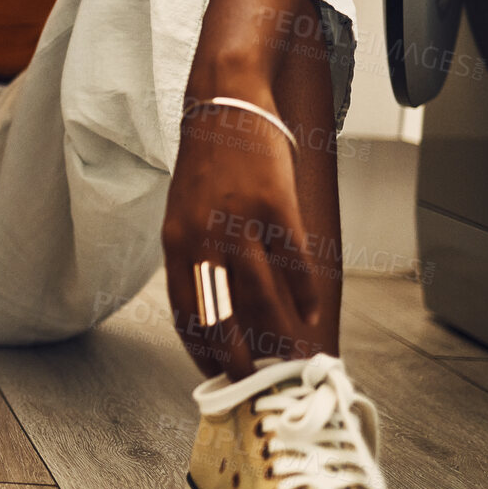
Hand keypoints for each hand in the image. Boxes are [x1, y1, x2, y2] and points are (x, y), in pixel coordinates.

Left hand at [161, 93, 320, 378]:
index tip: (216, 375)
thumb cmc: (207, 164)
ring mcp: (240, 222)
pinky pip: (294, 263)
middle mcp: (202, 237)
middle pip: (221, 314)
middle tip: (255, 383)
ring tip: (290, 356)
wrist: (225, 105)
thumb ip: (194, 257)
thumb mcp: (183, 212)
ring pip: (262, 296)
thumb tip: (214, 308)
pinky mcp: (275, 206)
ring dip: (278, 334)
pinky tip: (312, 313)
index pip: (185, 312)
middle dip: (239, 358)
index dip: (201, 350)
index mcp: (175, 242)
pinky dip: (306, 294)